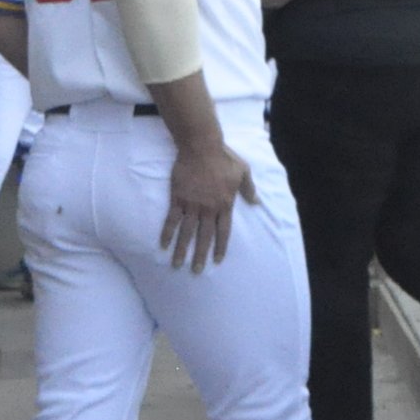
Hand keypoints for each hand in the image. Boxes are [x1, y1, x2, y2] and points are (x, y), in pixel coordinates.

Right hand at [158, 137, 259, 270]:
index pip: (223, 231)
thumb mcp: (243, 172)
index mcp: (225, 204)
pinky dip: (167, 233)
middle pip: (204, 236)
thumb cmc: (225, 158)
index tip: (217, 260)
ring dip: (181, 250)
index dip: (220, 246)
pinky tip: (162, 245)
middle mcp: (209, 208)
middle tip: (196, 271)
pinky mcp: (178, 198)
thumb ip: (248, 189)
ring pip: (187, 232)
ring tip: (177, 265)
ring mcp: (192, 204)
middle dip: (200, 255)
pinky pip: (171, 220)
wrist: (202, 147)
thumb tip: (257, 203)